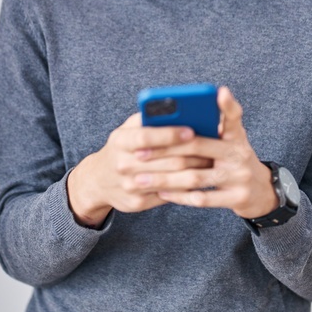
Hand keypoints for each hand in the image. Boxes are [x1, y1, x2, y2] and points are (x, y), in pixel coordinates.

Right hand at [67, 111, 213, 226]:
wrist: (98, 180)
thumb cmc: (121, 148)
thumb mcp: (127, 129)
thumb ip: (147, 118)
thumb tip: (177, 109)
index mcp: (120, 141)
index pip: (146, 136)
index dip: (170, 134)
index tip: (191, 130)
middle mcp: (122, 164)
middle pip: (165, 160)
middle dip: (192, 153)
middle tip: (212, 147)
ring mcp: (129, 186)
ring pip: (170, 179)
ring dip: (194, 169)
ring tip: (210, 160)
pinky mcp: (137, 202)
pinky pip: (168, 195)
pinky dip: (186, 187)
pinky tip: (198, 178)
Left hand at [139, 86, 278, 219]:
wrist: (263, 193)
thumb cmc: (235, 161)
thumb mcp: (231, 141)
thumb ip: (213, 128)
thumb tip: (178, 118)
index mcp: (237, 136)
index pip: (233, 117)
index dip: (228, 104)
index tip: (219, 91)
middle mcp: (239, 154)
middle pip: (198, 147)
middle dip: (166, 149)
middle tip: (139, 152)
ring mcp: (240, 177)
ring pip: (196, 177)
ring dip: (166, 179)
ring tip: (142, 179)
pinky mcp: (237, 198)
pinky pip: (203, 198)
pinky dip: (180, 196)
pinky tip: (162, 193)